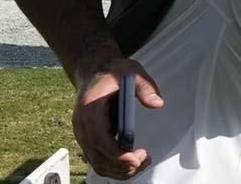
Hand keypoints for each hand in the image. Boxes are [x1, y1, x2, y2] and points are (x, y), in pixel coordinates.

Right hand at [73, 57, 162, 178]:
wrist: (95, 70)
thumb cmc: (111, 72)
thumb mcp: (131, 70)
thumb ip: (145, 86)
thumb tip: (157, 103)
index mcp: (90, 110)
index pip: (98, 139)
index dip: (116, 153)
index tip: (135, 158)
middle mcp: (83, 126)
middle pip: (97, 157)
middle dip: (121, 165)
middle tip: (144, 160)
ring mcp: (84, 134)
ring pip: (97, 163)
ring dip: (119, 170)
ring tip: (141, 163)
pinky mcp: (90, 139)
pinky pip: (98, 160)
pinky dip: (114, 167)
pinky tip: (131, 163)